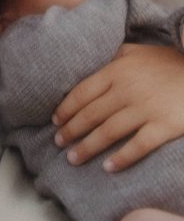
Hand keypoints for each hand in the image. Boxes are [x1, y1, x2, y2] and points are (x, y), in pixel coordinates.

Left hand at [52, 43, 183, 170]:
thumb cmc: (166, 62)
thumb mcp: (135, 52)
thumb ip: (111, 57)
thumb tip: (88, 66)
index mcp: (116, 70)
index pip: (82, 92)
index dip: (66, 108)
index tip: (54, 121)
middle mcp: (126, 89)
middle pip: (91, 114)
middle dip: (71, 130)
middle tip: (58, 143)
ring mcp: (145, 108)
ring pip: (109, 131)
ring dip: (87, 147)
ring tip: (73, 159)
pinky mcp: (164, 126)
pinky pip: (138, 146)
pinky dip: (122, 158)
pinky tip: (108, 168)